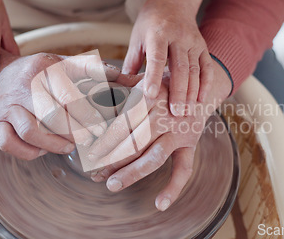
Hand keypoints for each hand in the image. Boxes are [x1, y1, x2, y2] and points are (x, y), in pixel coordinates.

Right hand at [0, 50, 138, 159]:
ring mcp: (7, 106)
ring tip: (68, 147)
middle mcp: (23, 86)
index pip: (68, 96)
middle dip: (73, 132)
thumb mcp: (64, 62)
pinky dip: (27, 151)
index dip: (86, 115)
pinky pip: (8, 143)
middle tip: (88, 141)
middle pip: (50, 115)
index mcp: (43, 68)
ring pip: (29, 131)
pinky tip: (42, 150)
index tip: (100, 128)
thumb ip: (93, 69)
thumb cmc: (41, 70)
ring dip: (52, 144)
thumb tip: (125, 77)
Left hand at [88, 62, 231, 210]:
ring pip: (154, 156)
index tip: (90, 154)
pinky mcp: (191, 144)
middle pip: (135, 141)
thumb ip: (115, 86)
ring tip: (111, 185)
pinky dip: (173, 188)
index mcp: (150, 96)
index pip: (123, 122)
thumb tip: (87, 96)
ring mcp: (180, 130)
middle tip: (94, 173)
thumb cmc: (159, 84)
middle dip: (112, 160)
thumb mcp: (140, 80)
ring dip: (132, 173)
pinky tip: (160, 204)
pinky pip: (184, 169)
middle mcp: (166, 113)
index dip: (105, 140)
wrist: (197, 83)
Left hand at [122, 0, 212, 116]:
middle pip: (180, 67)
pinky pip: (206, 66)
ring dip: (191, 92)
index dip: (153, 77)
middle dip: (178, 92)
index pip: (156, 57)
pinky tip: (201, 99)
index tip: (150, 95)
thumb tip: (123, 87)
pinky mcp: (202, 46)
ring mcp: (193, 41)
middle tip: (175, 113)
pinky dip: (205, 84)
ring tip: (186, 112)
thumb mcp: (137, 37)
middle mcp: (178, 36)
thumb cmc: (150, 23)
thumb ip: (132, 61)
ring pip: (194, 69)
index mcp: (158, 33)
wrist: (173, 2)